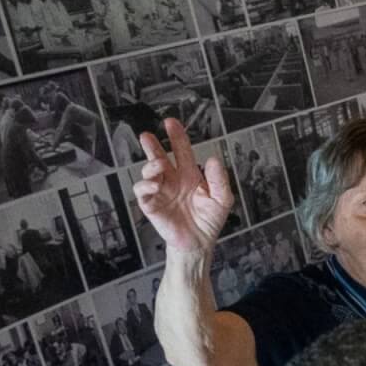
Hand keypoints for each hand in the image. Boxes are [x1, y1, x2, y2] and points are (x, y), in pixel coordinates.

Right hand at [133, 118, 233, 260]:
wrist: (200, 242)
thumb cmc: (209, 220)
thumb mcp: (222, 199)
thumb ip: (219, 180)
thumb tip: (213, 159)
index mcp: (189, 175)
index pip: (182, 152)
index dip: (176, 137)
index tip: (171, 123)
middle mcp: (173, 180)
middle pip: (159, 158)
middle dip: (153, 146)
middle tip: (148, 135)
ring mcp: (161, 192)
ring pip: (148, 172)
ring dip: (151, 165)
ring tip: (160, 164)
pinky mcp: (151, 205)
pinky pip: (142, 191)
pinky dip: (146, 185)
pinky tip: (155, 185)